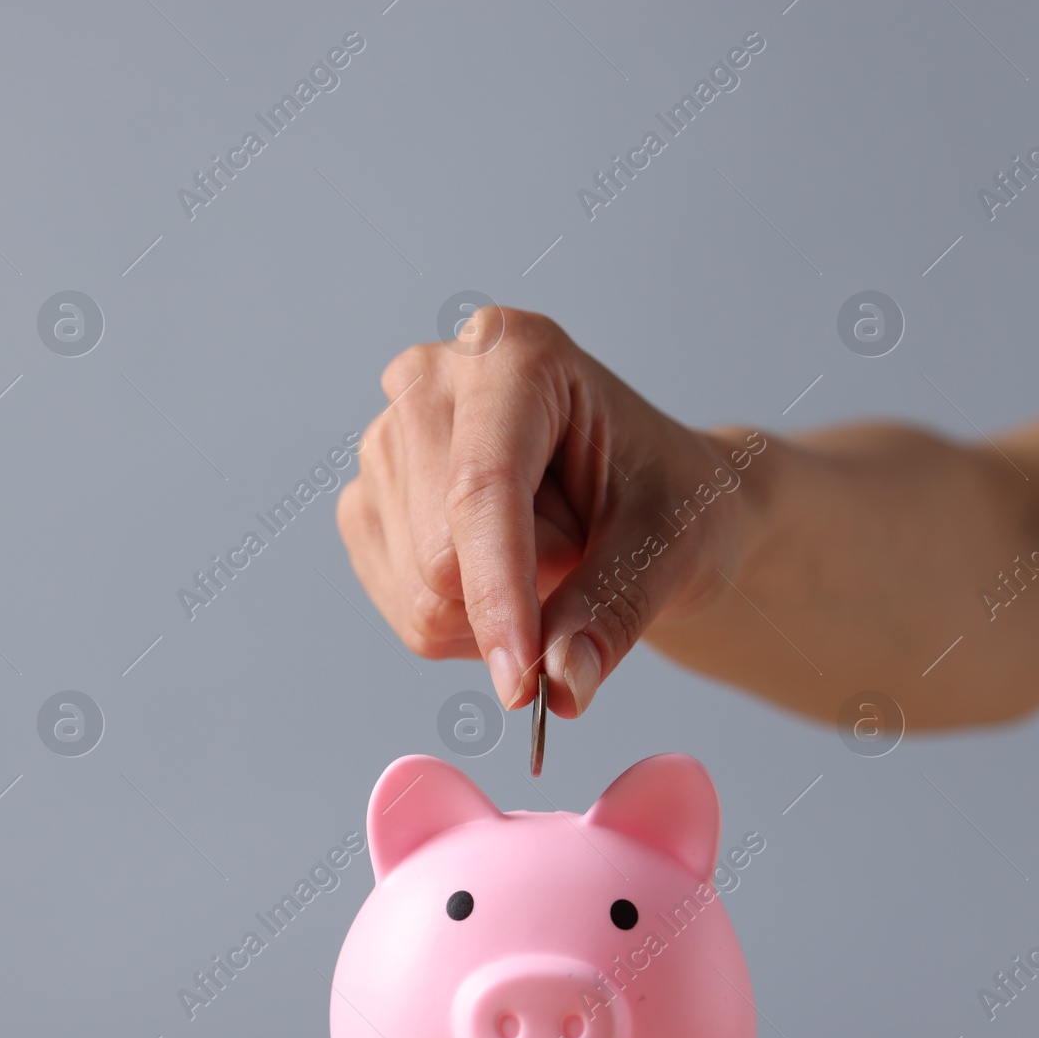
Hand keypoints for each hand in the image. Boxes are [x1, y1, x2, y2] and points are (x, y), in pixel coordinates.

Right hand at [337, 307, 763, 717]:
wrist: (645, 496)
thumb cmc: (668, 498)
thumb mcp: (672, 546)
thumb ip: (614, 609)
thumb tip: (562, 685)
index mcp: (513, 353)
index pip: (482, 489)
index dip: (497, 591)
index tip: (522, 684)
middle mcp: (430, 380)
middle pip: (440, 554)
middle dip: (520, 595)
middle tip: (582, 555)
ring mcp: (383, 441)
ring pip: (419, 593)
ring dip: (495, 611)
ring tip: (546, 555)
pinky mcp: (366, 502)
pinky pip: (403, 611)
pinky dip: (464, 626)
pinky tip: (503, 575)